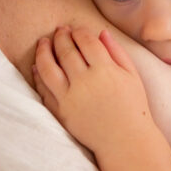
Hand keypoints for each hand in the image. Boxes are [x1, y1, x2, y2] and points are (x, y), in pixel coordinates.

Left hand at [33, 26, 152, 154]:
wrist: (124, 141)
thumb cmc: (132, 107)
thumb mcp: (132, 76)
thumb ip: (117, 52)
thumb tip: (101, 33)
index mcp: (106, 70)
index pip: (86, 42)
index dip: (79, 32)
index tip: (77, 30)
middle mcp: (85, 82)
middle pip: (66, 51)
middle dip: (61, 37)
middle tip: (60, 30)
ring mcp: (69, 97)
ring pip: (48, 67)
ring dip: (43, 51)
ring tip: (43, 42)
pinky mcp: (60, 111)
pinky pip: (44, 89)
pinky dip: (38, 75)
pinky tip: (37, 65)